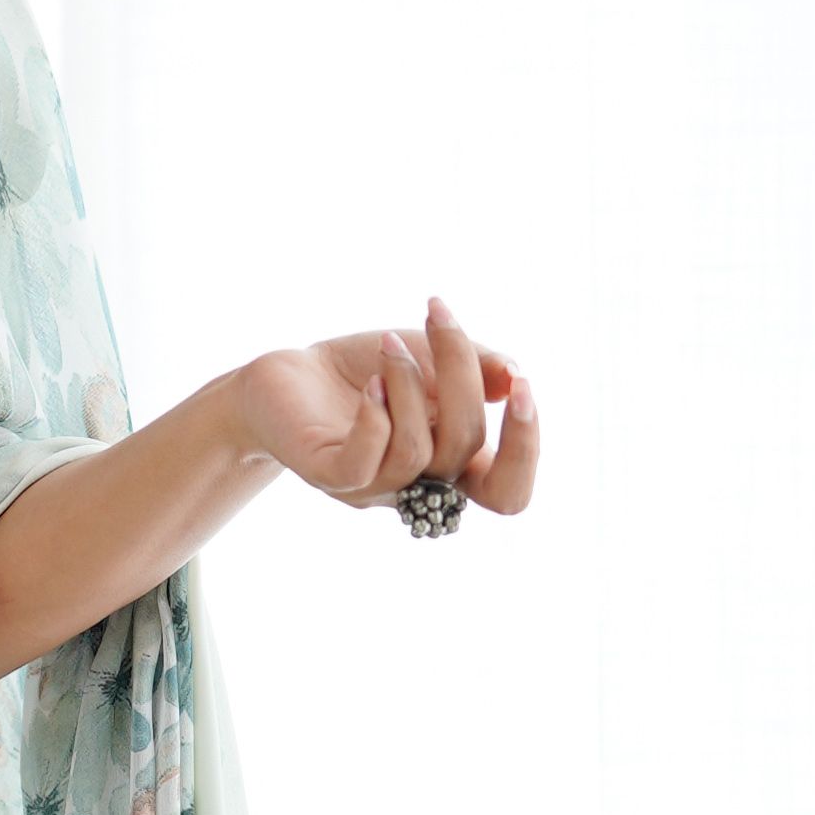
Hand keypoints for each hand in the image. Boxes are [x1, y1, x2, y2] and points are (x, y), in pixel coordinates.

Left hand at [241, 298, 539, 519]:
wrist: (288, 374)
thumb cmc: (364, 369)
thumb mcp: (430, 358)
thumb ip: (477, 368)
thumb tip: (515, 376)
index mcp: (451, 466)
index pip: (507, 493)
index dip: (525, 450)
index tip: (520, 386)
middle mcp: (416, 486)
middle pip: (465, 449)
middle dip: (461, 375)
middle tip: (439, 320)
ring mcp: (371, 486)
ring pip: (417, 452)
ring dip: (410, 384)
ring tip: (388, 346)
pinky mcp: (328, 474)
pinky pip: (363, 463)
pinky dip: (375, 418)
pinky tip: (370, 385)